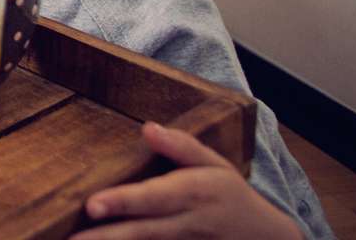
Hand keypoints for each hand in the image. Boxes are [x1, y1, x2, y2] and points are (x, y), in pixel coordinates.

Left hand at [72, 122, 300, 239]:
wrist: (265, 239)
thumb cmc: (230, 195)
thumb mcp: (215, 164)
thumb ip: (181, 146)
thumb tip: (148, 127)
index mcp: (191, 194)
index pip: (151, 198)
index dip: (121, 202)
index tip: (91, 205)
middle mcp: (184, 224)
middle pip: (140, 232)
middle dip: (105, 237)